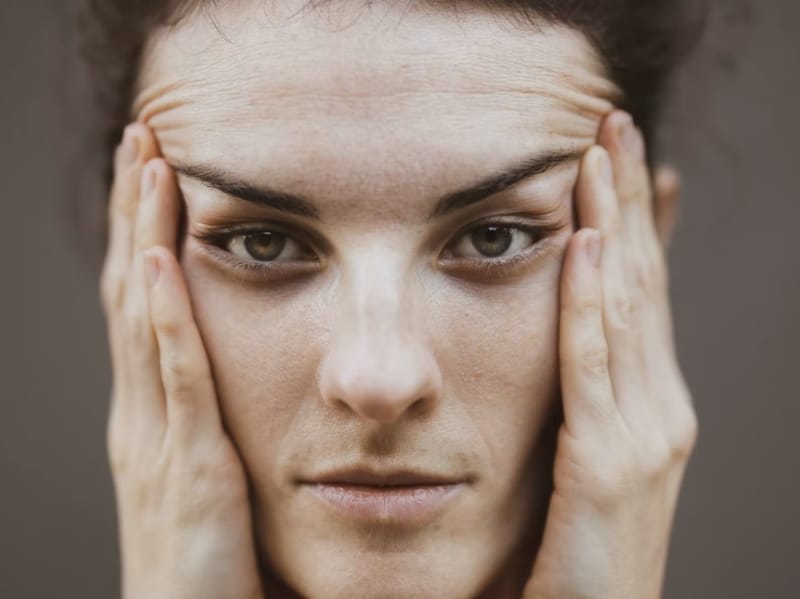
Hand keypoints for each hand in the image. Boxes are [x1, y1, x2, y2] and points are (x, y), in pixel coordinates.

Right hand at [100, 123, 264, 598]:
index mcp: (151, 413)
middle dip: (138, 211)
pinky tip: (167, 262)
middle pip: (133, 290)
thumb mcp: (207, 475)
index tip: (154, 173)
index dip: (143, 233)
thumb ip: (214, 423)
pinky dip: (168, 317)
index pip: (143, 303)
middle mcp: (142, 413)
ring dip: (148, 237)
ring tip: (151, 168)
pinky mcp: (189, 467)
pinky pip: (179, 379)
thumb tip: (237, 373)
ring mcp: (158, 437)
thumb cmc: (210, 559)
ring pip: (146, 317)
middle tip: (142, 139)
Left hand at [522, 111, 698, 598]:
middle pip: (639, 280)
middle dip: (624, 198)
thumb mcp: (585, 459)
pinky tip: (580, 247)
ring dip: (608, 224)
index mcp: (649, 403)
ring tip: (597, 153)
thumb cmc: (577, 550)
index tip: (616, 155)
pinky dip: (587, 301)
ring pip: (623, 306)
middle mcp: (659, 407)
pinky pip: (592, 364)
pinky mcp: (611, 463)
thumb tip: (562, 342)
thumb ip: (581, 398)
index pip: (640, 290)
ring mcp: (644, 433)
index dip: (630, 218)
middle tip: (611, 121)